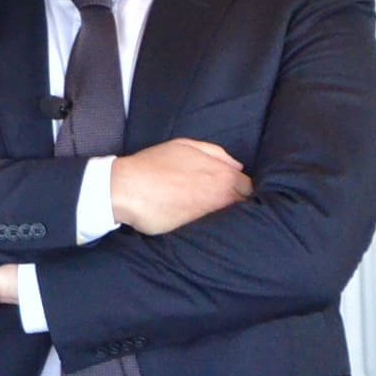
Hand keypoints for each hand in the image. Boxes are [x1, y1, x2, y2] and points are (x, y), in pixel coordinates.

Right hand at [109, 139, 253, 234]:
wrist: (127, 188)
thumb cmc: (154, 164)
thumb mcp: (185, 145)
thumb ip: (215, 153)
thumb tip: (237, 166)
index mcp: (224, 175)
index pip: (248, 186)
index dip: (239, 187)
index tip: (230, 188)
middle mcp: (222, 197)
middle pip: (242, 204)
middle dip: (235, 201)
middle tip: (219, 200)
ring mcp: (210, 216)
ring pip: (227, 217)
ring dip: (222, 213)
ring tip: (207, 209)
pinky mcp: (195, 230)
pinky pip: (210, 228)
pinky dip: (207, 223)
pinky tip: (196, 219)